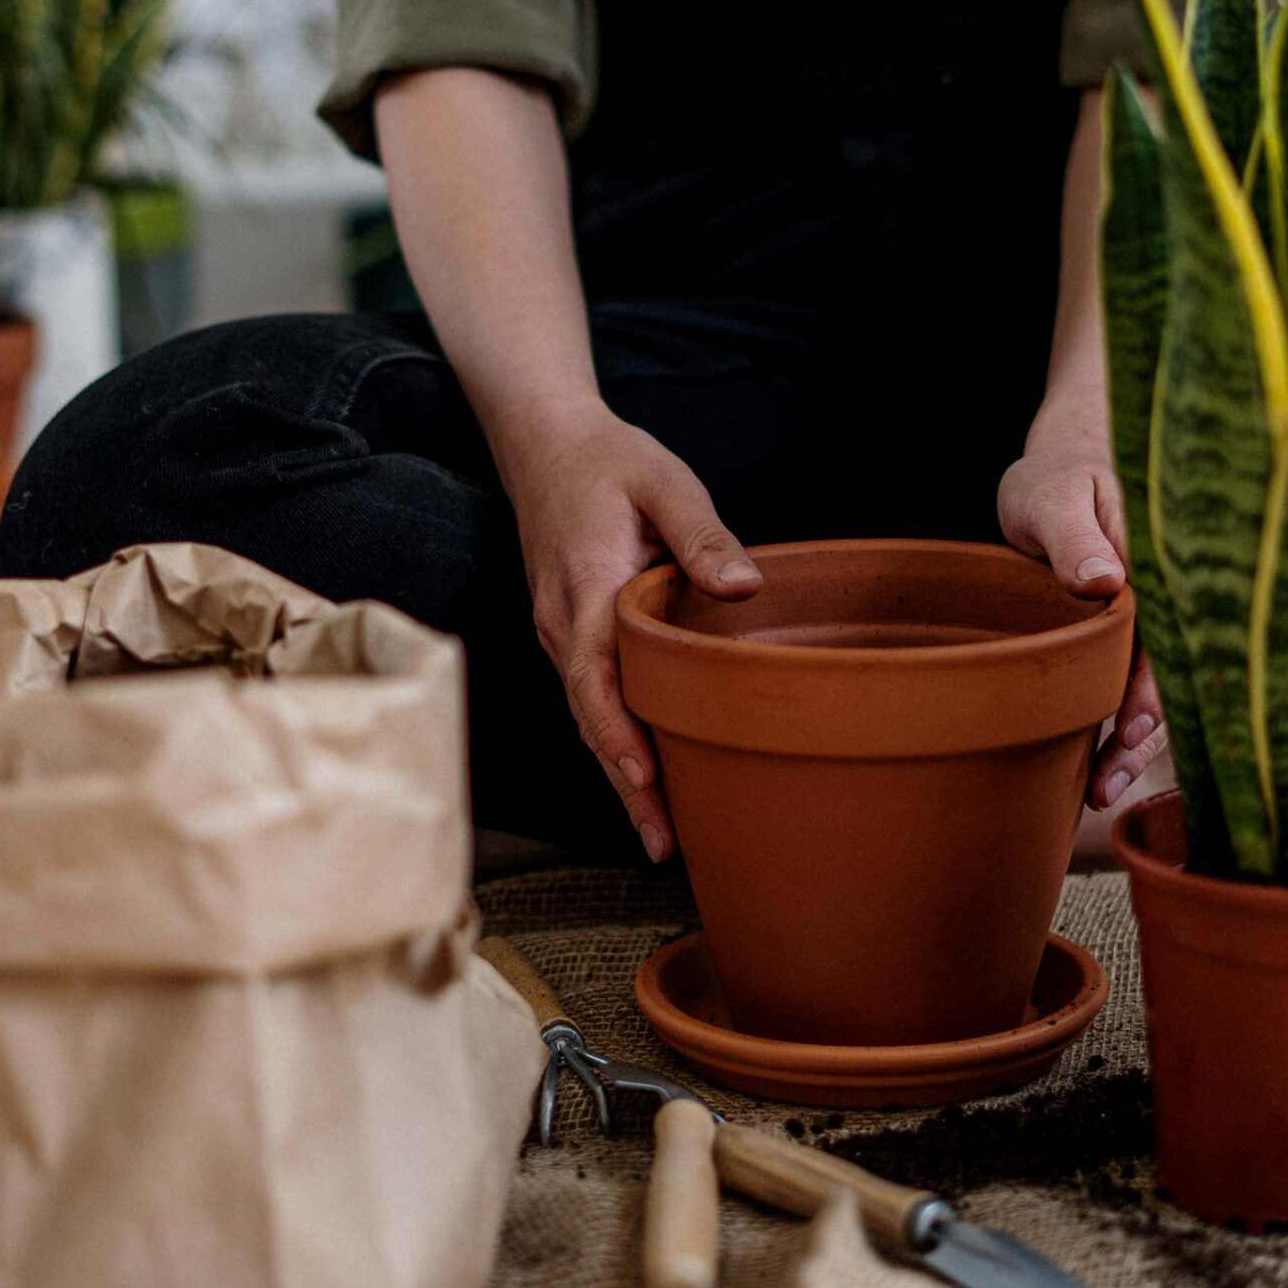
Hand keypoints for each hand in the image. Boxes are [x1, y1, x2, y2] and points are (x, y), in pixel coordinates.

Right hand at [501, 399, 761, 860]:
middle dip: (623, 786)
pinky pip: (589, 699)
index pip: (595, 679)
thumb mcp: (664, 481)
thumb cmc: (609, 461)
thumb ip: (702, 534)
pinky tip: (643, 776)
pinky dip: (612, 741)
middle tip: (665, 845)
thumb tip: (744, 587)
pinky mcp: (568, 635)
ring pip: (587, 717)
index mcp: (585, 589)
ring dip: (618, 774)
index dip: (618, 736)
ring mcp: (559, 634)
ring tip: (660, 834)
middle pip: (589, 720)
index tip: (645, 782)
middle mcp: (561, 624)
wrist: (543, 443)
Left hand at [997, 422, 1167, 808]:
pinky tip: (1099, 769)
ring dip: (1133, 742)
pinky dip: (1120, 726)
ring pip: (1154, 691)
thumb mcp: (1053, 496)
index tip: (1131, 728)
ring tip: (1100, 791)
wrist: (1058, 472)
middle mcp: (1166, 601)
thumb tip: (1106, 578)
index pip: (1169, 636)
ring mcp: (1151, 624)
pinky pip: (1133, 686)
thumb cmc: (1056, 479)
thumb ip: (1074, 535)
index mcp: (1159, 565)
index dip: (1154, 688)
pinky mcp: (1129, 641)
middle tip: (1107, 780)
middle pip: (1169, 676)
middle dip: (1144, 732)